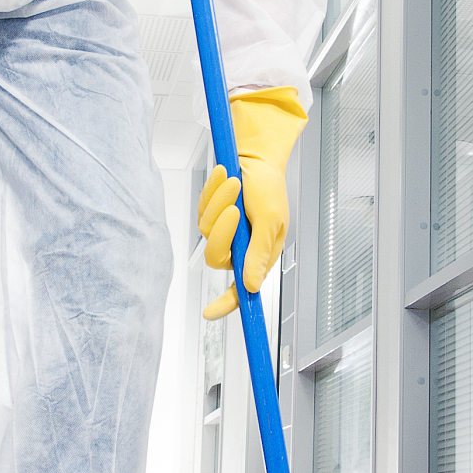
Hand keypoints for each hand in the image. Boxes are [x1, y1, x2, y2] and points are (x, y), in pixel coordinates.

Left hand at [198, 87, 306, 320]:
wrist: (257, 158)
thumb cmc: (269, 187)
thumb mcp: (271, 221)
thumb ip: (259, 254)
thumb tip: (251, 286)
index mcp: (258, 256)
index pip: (241, 289)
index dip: (226, 304)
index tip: (210, 314)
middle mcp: (239, 248)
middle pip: (216, 258)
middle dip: (222, 232)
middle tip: (235, 209)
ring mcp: (223, 232)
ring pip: (206, 231)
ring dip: (219, 204)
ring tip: (236, 184)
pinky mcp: (210, 215)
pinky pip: (201, 210)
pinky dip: (212, 192)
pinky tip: (225, 178)